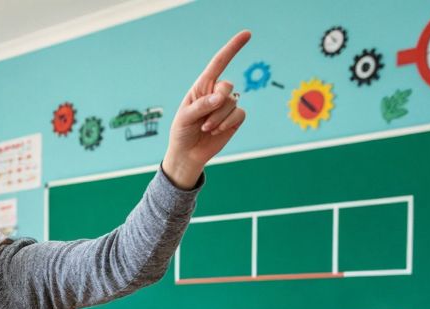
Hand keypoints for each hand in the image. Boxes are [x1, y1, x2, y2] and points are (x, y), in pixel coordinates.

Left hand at [162, 30, 250, 187]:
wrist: (188, 154)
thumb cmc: (182, 132)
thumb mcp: (185, 118)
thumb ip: (201, 105)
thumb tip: (222, 96)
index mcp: (202, 87)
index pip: (219, 63)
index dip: (233, 48)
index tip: (247, 34)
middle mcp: (216, 93)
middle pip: (227, 85)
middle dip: (216, 103)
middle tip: (203, 120)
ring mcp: (226, 105)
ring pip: (232, 103)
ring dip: (218, 118)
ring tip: (206, 128)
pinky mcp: (234, 118)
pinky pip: (239, 114)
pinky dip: (227, 123)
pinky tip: (216, 131)